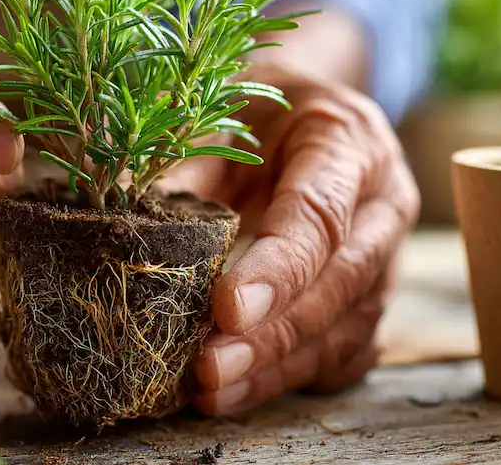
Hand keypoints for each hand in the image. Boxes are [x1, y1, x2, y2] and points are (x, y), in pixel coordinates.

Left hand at [159, 67, 419, 414]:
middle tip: (209, 368)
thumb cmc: (252, 108)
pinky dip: (293, 377)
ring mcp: (386, 254)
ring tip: (212, 392)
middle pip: (341, 281)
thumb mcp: (215, 110)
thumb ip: (180, 161)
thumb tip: (115, 211)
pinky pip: (345, 351)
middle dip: (273, 334)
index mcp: (346, 140)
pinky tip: (242, 391)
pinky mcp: (370, 296)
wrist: (298, 112)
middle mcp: (382, 202)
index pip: (320, 214)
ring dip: (279, 368)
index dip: (278, 268)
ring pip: (346, 327)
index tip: (226, 309)